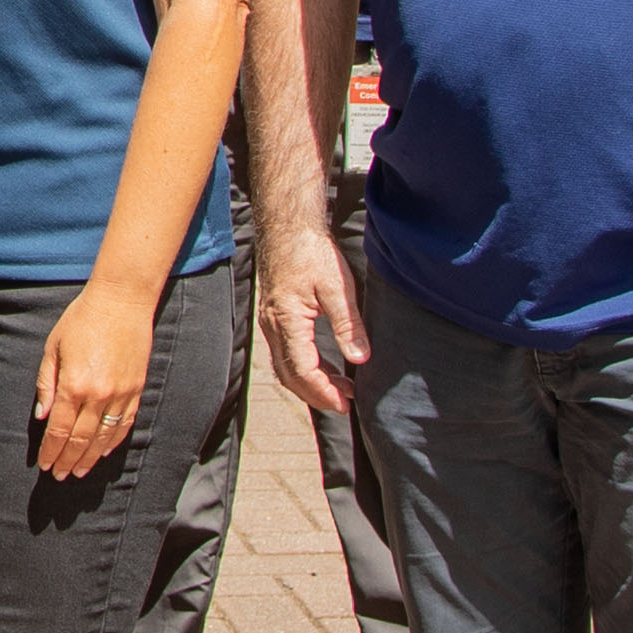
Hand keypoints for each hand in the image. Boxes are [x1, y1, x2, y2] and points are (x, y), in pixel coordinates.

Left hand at [30, 279, 154, 481]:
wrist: (121, 301)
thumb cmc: (81, 319)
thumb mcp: (53, 348)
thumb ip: (46, 384)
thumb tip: (42, 417)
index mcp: (73, 385)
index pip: (59, 430)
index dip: (51, 451)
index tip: (45, 464)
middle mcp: (98, 395)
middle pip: (81, 440)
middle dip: (68, 461)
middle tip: (59, 475)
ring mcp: (121, 394)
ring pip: (104, 438)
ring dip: (90, 458)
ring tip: (79, 471)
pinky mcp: (136, 389)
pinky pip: (125, 424)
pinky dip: (113, 442)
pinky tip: (104, 452)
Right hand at [257, 226, 367, 419]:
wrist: (288, 228)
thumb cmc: (311, 252)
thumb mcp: (337, 288)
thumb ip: (348, 325)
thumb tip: (361, 358)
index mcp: (288, 321)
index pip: (303, 370)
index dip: (324, 392)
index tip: (346, 403)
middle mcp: (273, 326)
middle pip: (290, 375)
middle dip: (317, 395)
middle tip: (345, 404)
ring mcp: (271, 323)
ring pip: (286, 367)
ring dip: (312, 383)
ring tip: (342, 389)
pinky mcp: (275, 317)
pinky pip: (286, 353)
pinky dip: (306, 367)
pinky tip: (327, 366)